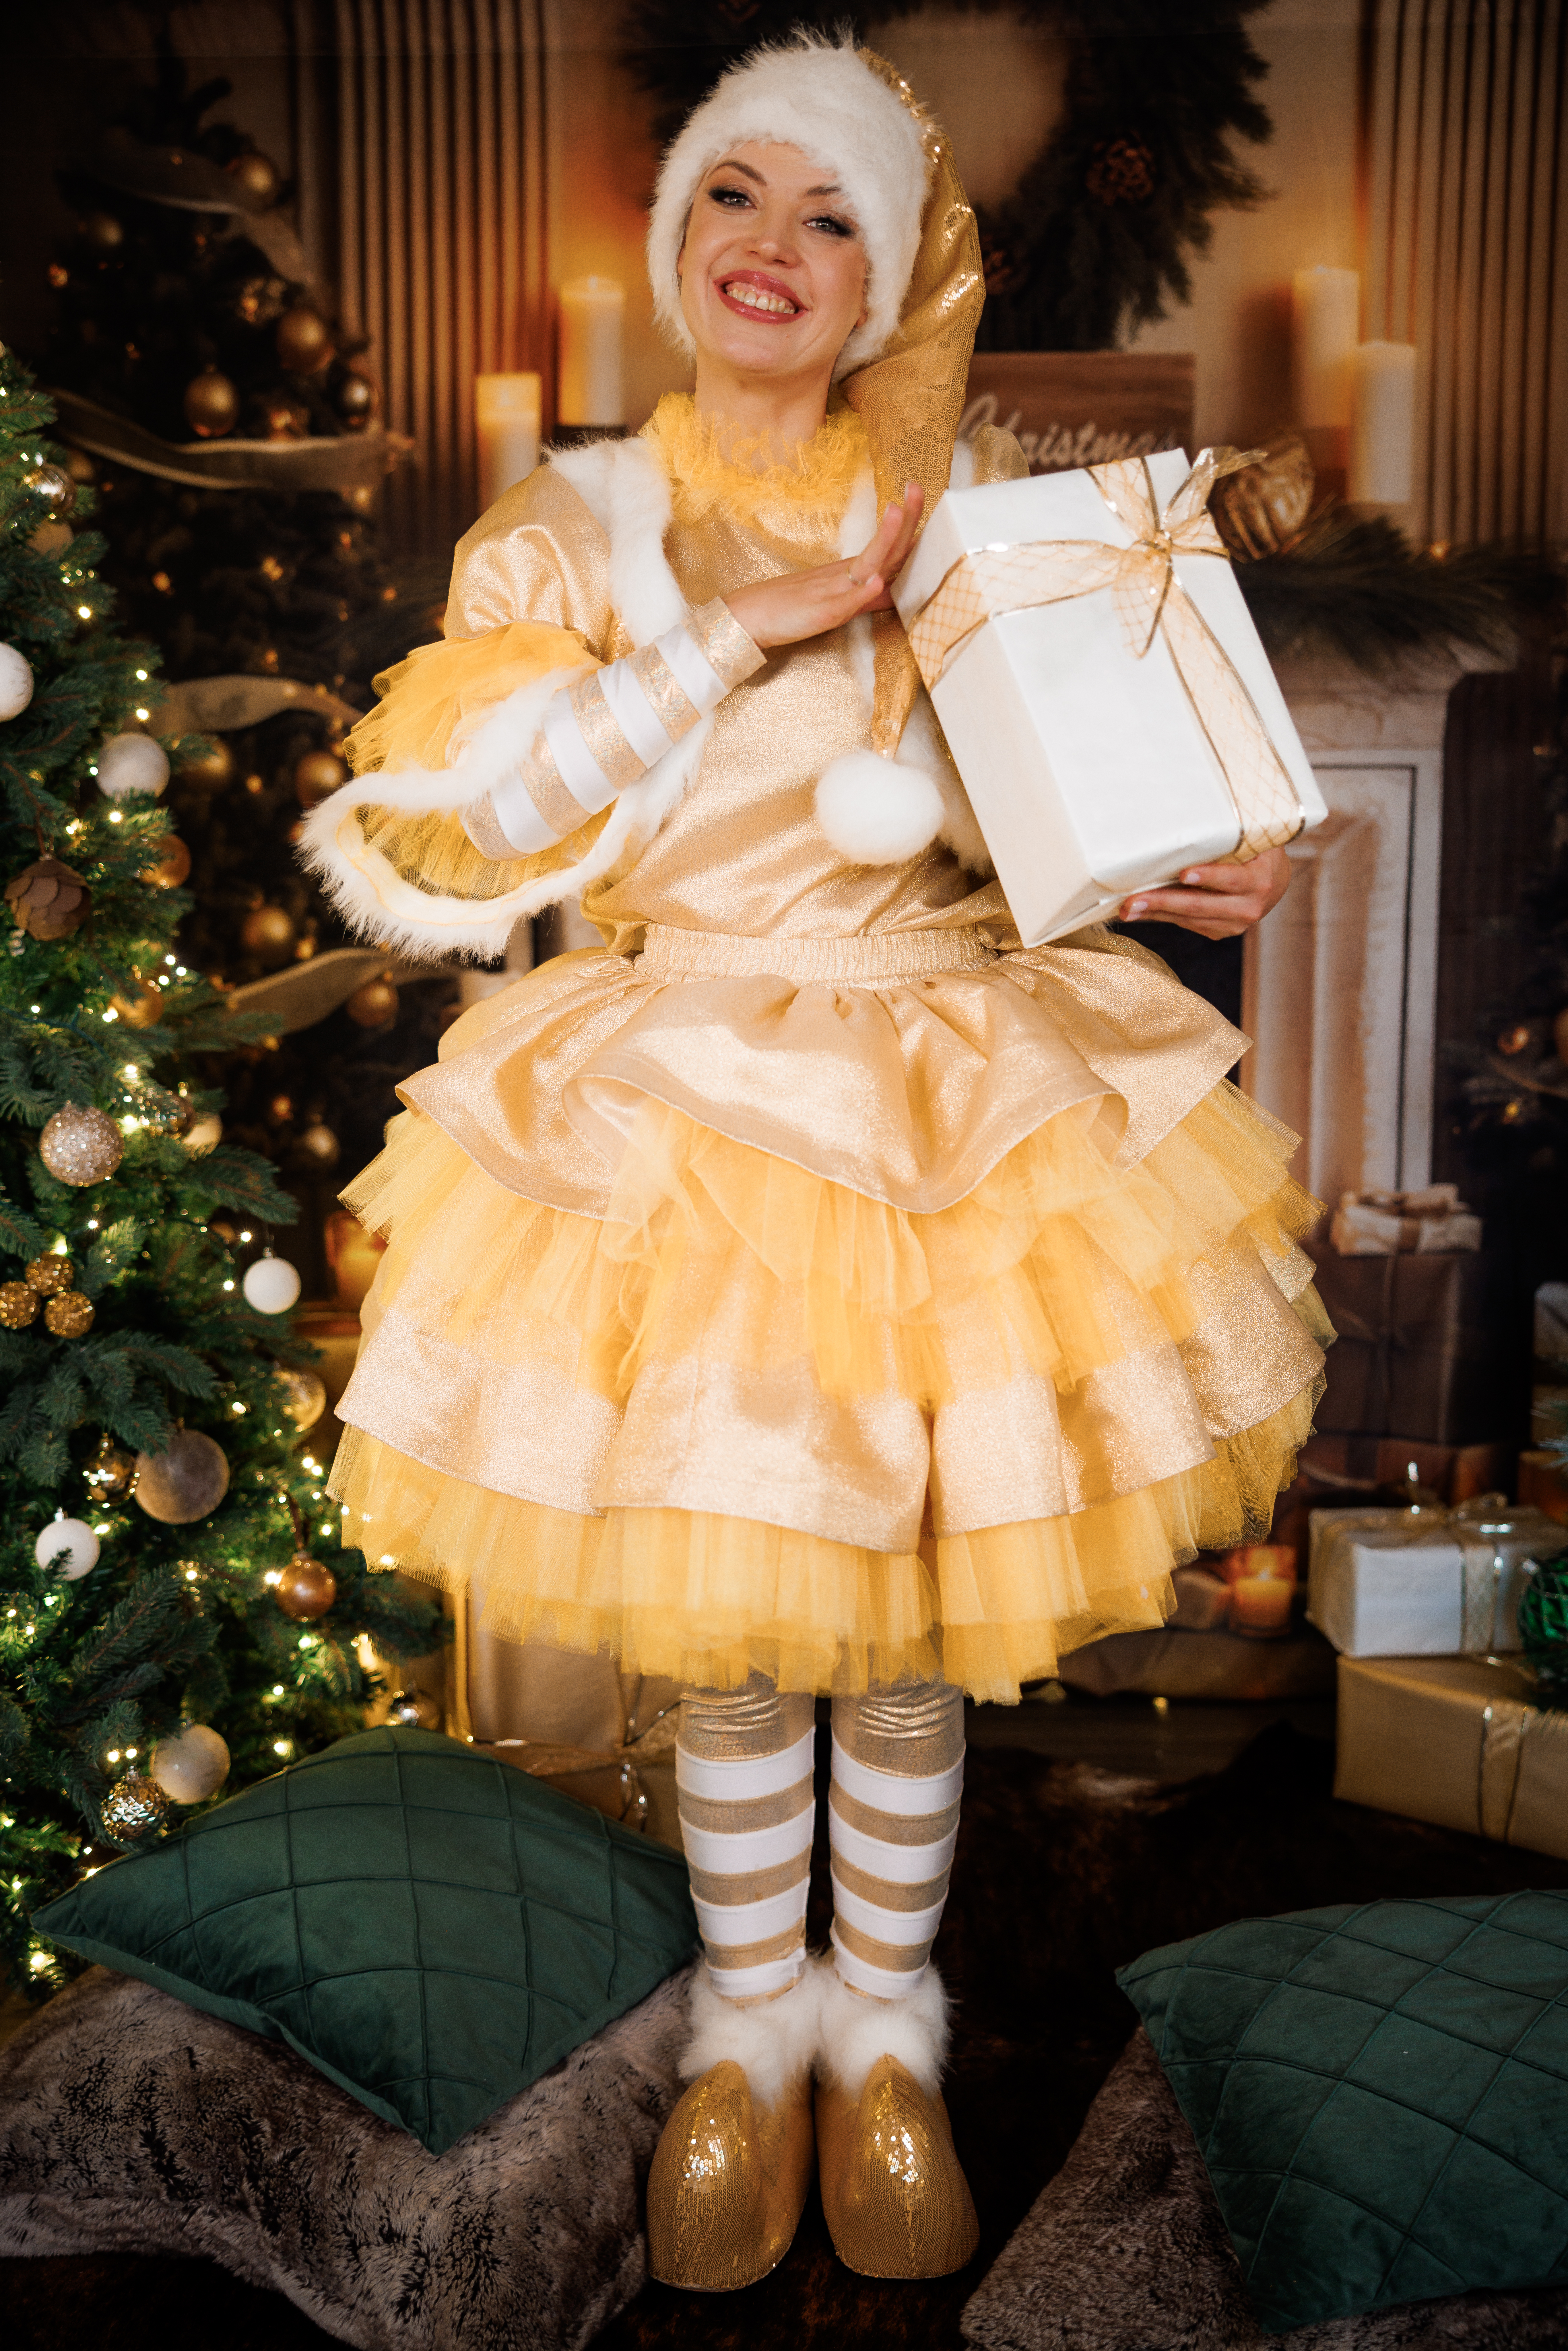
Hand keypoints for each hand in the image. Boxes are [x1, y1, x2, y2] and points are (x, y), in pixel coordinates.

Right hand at [724, 483, 923, 650]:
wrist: (749, 616)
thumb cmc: (789, 608)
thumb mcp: (834, 601)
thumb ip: (863, 596)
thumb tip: (889, 588)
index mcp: (849, 572)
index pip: (888, 549)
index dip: (907, 525)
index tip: (918, 495)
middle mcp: (844, 576)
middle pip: (883, 548)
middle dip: (905, 518)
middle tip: (916, 487)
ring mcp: (832, 592)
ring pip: (866, 564)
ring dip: (885, 539)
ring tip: (898, 512)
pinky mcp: (820, 613)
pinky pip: (843, 602)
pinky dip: (861, 592)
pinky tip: (876, 581)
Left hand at [1120, 846, 1291, 938]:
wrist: (1273, 880)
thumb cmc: (1257, 851)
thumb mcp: (1251, 839)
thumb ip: (1229, 835)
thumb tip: (1187, 817)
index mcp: (1259, 880)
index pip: (1231, 878)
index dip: (1208, 876)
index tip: (1183, 873)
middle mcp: (1248, 907)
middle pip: (1200, 905)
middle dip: (1162, 902)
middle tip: (1132, 901)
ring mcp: (1234, 924)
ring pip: (1189, 919)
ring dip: (1155, 914)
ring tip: (1126, 909)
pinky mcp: (1221, 932)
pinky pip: (1187, 925)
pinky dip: (1163, 917)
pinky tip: (1141, 912)